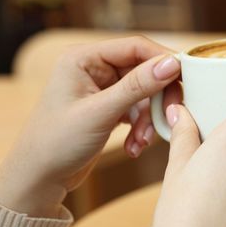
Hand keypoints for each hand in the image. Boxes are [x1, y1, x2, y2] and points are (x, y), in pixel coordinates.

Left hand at [0, 37, 181, 217]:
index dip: (163, 60)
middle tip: (169, 117)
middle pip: (145, 71)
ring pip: (145, 94)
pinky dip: (142, 127)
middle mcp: (93, 68)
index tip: (186, 79)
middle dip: (157, 98)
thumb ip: (138, 86)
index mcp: (83, 58)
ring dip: (149, 118)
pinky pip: (139, 109)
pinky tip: (134, 146)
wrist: (39, 179)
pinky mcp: (109, 108)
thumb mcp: (100, 113)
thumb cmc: (56, 143)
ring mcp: (102, 89)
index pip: (136, 47)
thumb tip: (172, 63)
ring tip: (141, 141)